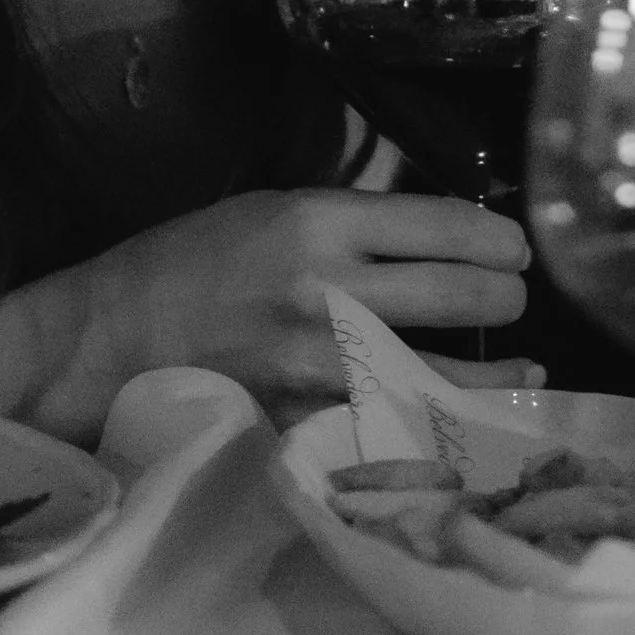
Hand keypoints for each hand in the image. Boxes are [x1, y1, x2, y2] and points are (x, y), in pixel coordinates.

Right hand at [0, 188, 530, 438]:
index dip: (494, 236)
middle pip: (455, 294)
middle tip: (519, 298)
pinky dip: (435, 426)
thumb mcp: (272, 209)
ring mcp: (317, 363)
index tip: (518, 245)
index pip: (439, 223)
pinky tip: (466, 426)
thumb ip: (351, 221)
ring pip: (438, 370)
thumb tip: (435, 230)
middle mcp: (328, 289)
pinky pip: (390, 424)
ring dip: (494, 371)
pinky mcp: (303, 419)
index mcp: (318, 221)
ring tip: (525, 370)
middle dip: (505, 296)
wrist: (109, 339)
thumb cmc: (191, 261)